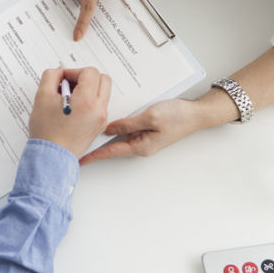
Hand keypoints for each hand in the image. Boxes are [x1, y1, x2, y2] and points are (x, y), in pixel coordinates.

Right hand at [29, 67, 110, 156]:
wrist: (51, 156)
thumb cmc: (46, 132)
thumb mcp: (42, 97)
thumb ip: (51, 77)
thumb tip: (59, 72)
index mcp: (87, 101)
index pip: (89, 72)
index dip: (74, 71)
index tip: (62, 79)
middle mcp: (99, 109)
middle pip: (102, 79)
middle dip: (85, 77)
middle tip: (69, 85)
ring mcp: (101, 118)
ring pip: (103, 91)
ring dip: (88, 88)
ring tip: (69, 97)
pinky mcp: (99, 125)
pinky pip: (100, 104)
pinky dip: (89, 100)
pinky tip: (73, 107)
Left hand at [79, 98, 205, 164]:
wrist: (197, 113)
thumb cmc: (178, 116)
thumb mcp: (150, 117)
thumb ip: (127, 124)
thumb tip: (108, 129)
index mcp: (140, 146)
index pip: (111, 152)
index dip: (94, 155)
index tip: (79, 159)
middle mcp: (140, 145)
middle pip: (112, 145)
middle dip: (95, 143)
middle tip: (76, 141)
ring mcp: (143, 138)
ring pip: (118, 136)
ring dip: (104, 132)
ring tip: (85, 127)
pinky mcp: (146, 130)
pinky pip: (126, 128)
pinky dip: (116, 124)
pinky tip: (107, 115)